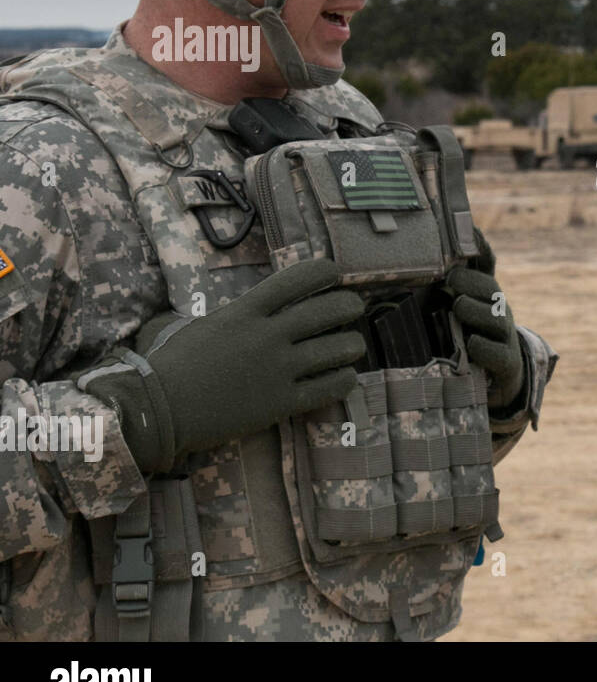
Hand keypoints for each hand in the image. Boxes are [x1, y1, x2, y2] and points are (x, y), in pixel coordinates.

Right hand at [77, 258, 365, 471]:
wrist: (157, 410)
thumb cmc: (171, 365)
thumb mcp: (199, 325)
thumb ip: (233, 314)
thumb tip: (248, 306)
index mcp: (245, 311)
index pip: (297, 278)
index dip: (324, 271)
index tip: (334, 272)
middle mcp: (267, 336)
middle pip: (328, 311)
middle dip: (349, 305)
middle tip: (354, 307)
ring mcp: (277, 370)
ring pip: (337, 349)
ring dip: (352, 344)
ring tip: (352, 345)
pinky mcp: (281, 403)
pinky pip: (329, 388)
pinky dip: (344, 379)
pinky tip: (345, 376)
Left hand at [445, 264, 523, 407]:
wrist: (495, 379)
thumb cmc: (465, 341)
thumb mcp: (451, 315)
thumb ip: (438, 294)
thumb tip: (410, 268)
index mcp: (484, 298)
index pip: (485, 272)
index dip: (476, 259)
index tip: (459, 257)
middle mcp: (498, 313)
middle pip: (492, 292)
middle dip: (473, 283)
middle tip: (452, 280)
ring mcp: (504, 338)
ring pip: (497, 319)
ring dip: (476, 310)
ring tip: (459, 306)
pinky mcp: (506, 364)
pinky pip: (500, 354)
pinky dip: (485, 347)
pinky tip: (471, 343)